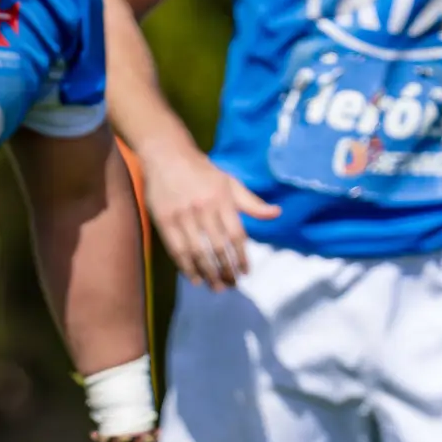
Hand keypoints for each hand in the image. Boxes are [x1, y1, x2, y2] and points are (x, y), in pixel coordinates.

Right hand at [142, 144, 278, 288]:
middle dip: (225, 270)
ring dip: (207, 273)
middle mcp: (203, 209)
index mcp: (222, 200)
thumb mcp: (231, 183)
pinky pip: (176, 249)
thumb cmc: (203, 172)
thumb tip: (277, 213)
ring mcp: (182, 215)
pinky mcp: (164, 220)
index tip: (245, 272)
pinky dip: (185, 267)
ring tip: (215, 287)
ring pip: (196, 252)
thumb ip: (252, 203)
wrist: (167, 155)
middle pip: (217, 248)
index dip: (241, 257)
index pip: (236, 235)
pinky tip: (194, 278)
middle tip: (231, 285)